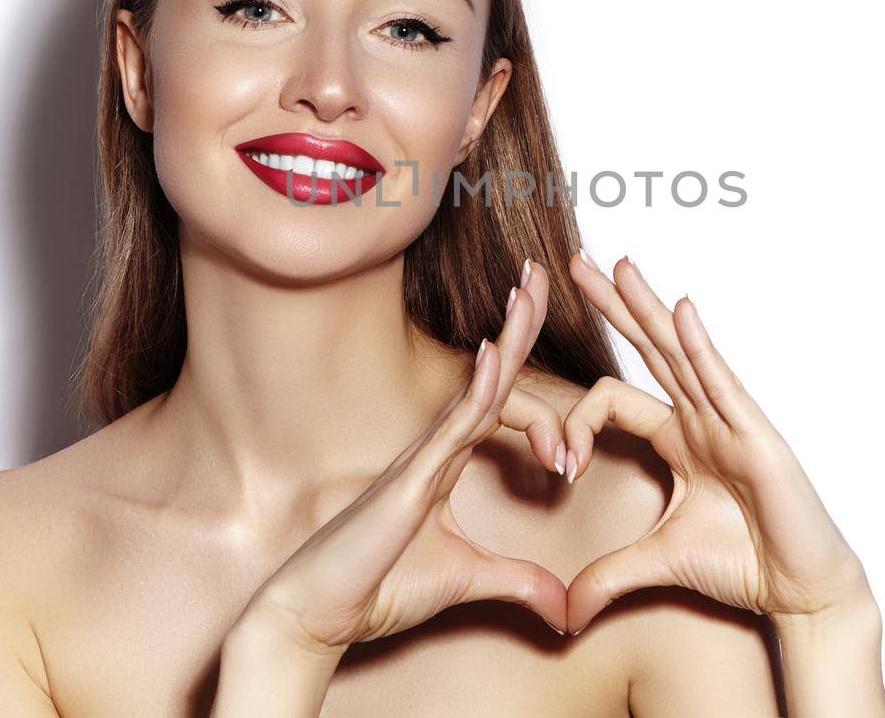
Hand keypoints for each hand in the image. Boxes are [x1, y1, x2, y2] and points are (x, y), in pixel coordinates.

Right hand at [238, 260, 570, 660]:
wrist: (319, 615)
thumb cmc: (378, 589)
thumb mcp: (468, 580)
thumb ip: (518, 583)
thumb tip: (565, 609)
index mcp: (448, 462)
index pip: (497, 396)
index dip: (520, 355)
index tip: (542, 311)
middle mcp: (436, 448)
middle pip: (489, 372)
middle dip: (518, 321)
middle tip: (542, 270)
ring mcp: (422, 457)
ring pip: (476, 387)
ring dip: (507, 337)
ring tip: (530, 288)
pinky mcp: (409, 481)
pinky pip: (451, 427)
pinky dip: (476, 390)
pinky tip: (495, 356)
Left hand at [560, 252, 875, 634]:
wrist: (801, 591)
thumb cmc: (744, 565)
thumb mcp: (658, 563)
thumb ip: (608, 576)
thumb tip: (564, 610)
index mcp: (678, 439)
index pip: (614, 401)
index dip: (577, 423)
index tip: (560, 467)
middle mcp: (701, 419)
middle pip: (646, 349)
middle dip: (610, 306)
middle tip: (573, 263)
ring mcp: (729, 421)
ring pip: (679, 353)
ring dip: (645, 308)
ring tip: (616, 265)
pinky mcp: (756, 436)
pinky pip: (721, 382)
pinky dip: (699, 345)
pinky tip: (679, 309)